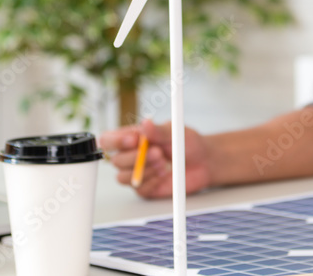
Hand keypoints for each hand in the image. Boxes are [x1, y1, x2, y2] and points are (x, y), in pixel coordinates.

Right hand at [98, 119, 212, 198]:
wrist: (203, 162)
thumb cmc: (187, 143)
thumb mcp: (175, 132)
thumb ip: (159, 130)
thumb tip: (145, 123)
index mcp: (131, 137)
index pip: (108, 140)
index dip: (116, 141)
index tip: (134, 140)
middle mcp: (130, 155)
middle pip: (115, 160)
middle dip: (136, 158)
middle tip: (158, 153)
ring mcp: (136, 172)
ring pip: (122, 177)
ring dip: (144, 171)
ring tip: (163, 164)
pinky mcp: (144, 188)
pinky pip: (138, 188)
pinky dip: (152, 182)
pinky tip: (164, 175)